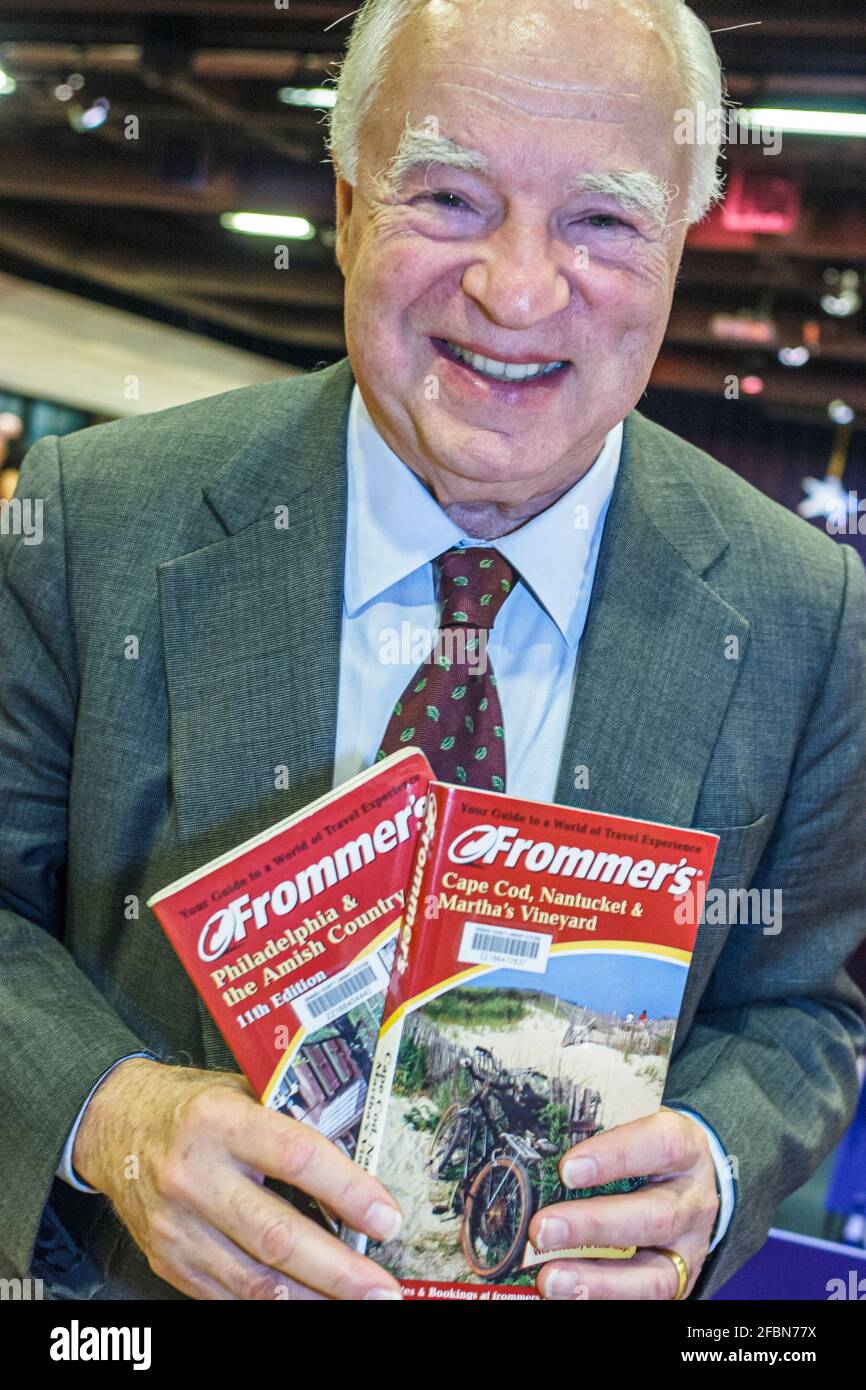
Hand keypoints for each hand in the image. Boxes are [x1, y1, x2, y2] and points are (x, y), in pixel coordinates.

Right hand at [72, 1057, 402, 1300]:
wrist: (115, 1124)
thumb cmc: (190, 1105)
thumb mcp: (241, 1091)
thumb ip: (290, 1121)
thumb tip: (358, 1162)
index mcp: (221, 1120)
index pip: (296, 1157)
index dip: (348, 1191)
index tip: (386, 1217)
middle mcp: (195, 1175)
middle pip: (278, 1235)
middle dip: (339, 1269)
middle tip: (381, 1288)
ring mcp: (178, 1224)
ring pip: (256, 1279)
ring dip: (313, 1297)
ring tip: (355, 1301)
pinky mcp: (168, 1258)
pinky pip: (228, 1294)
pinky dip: (274, 1304)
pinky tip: (307, 1301)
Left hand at [528, 1106, 718, 1299]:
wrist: (690, 1180)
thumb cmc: (648, 1149)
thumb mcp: (636, 1128)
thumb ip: (599, 1136)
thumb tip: (538, 1155)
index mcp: (686, 1148)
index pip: (660, 1145)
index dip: (614, 1157)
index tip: (567, 1169)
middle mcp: (693, 1201)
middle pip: (655, 1216)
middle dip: (593, 1226)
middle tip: (543, 1229)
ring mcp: (690, 1248)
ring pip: (654, 1274)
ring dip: (598, 1280)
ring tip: (551, 1278)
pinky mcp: (679, 1282)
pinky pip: (645, 1299)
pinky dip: (604, 1297)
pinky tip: (569, 1294)